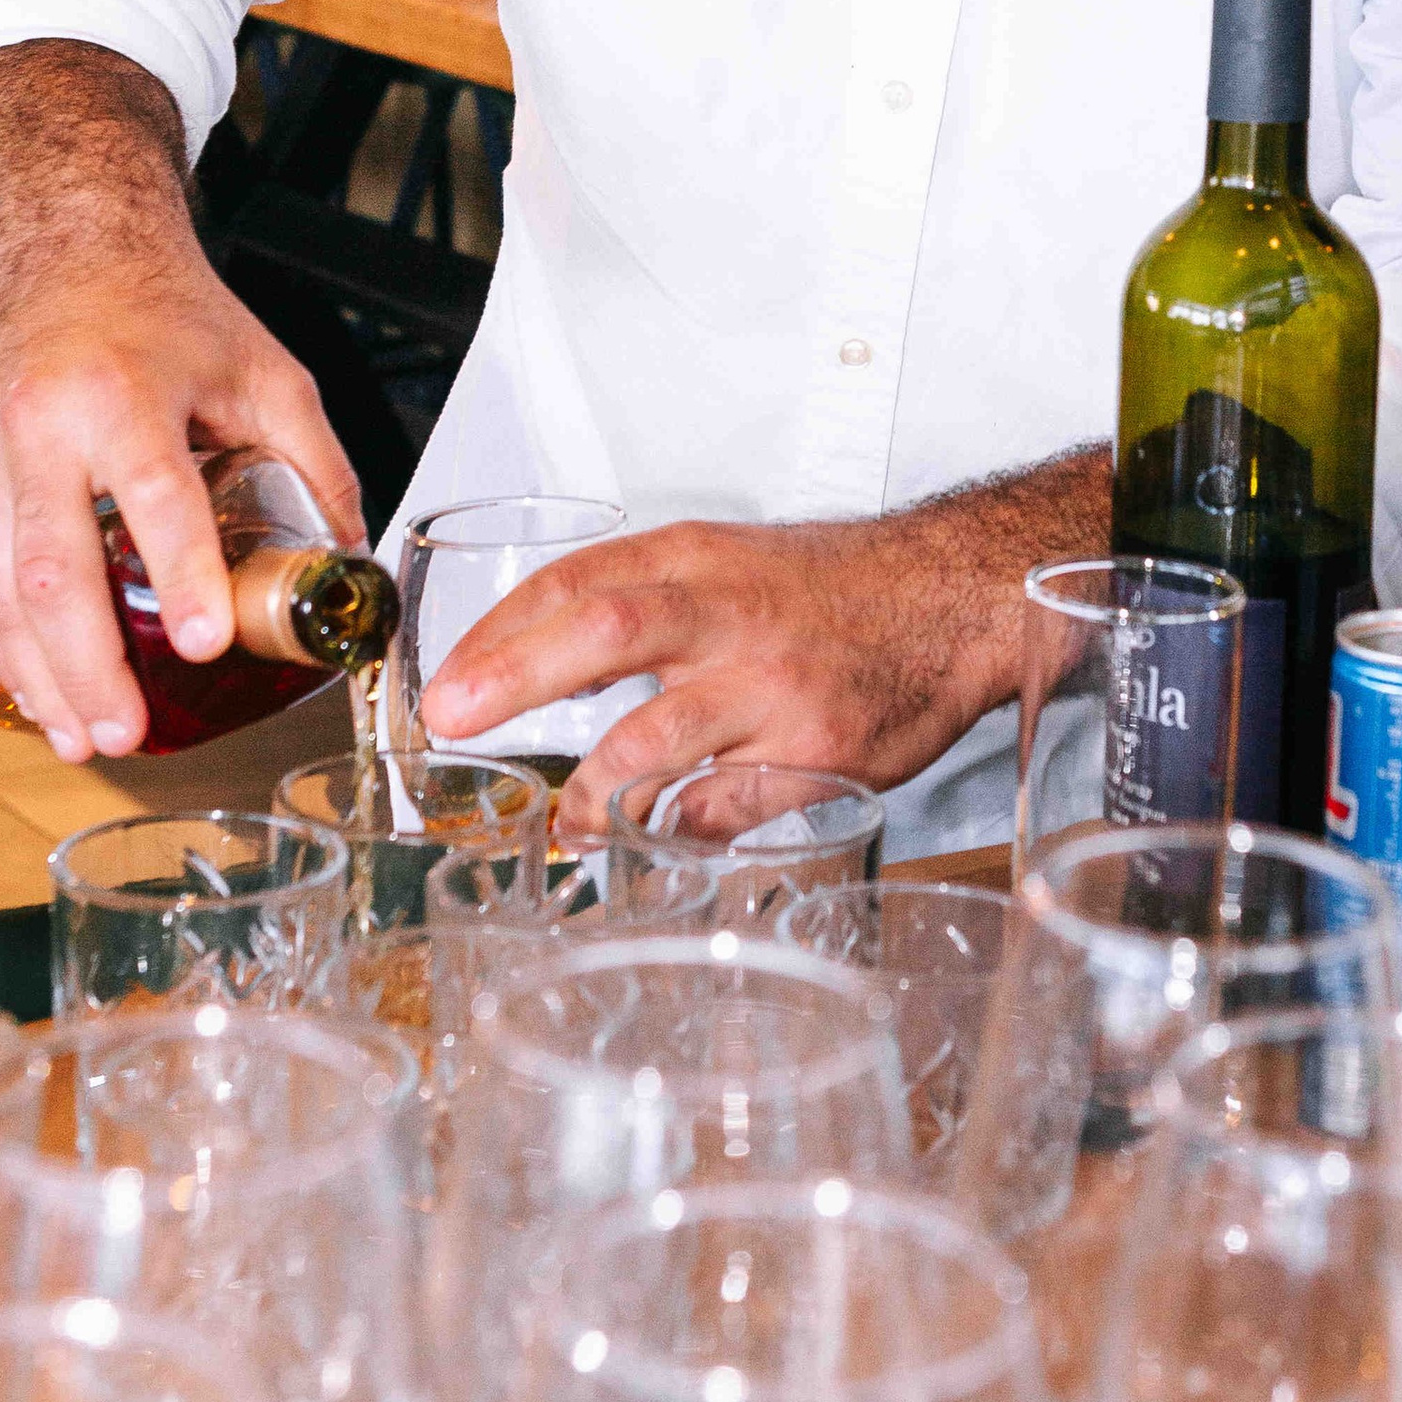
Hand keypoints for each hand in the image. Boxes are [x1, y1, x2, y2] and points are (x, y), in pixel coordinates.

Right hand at [0, 42, 361, 761]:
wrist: (71, 251)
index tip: (203, 642)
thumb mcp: (265, 371)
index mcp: (123, 389)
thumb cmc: (166, 312)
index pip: (154, 493)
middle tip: (126, 733)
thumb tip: (350, 554)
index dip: (182, 572)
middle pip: (54, 565)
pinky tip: (35, 690)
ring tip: (82, 737)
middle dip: (88, 665)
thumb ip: (315, 461)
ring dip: (38, 674)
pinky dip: (1, 643)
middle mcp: (41, 420)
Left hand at [418, 448, 1108, 840]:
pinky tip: (654, 842)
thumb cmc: (829, 590)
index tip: (447, 681)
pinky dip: (678, 832)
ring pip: (657, 738)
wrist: (954, 596)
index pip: (573, 582)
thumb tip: (526, 660)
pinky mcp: (815, 751)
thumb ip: (639, 603)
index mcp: (695, 559)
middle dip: (514, 676)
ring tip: (564, 823)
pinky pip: (727, 808)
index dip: (498, 631)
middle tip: (452, 720)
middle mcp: (728, 613)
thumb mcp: (727, 563)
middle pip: (601, 632)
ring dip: (591, 790)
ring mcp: (772, 686)